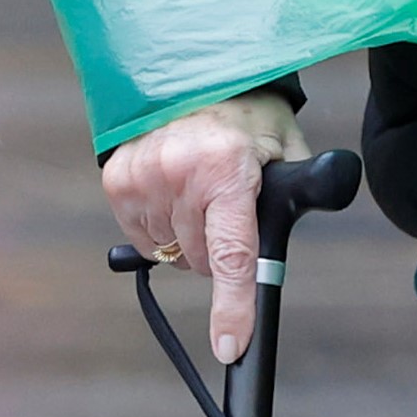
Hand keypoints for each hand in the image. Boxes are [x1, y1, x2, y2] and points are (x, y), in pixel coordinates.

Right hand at [101, 93, 307, 362]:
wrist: (199, 71)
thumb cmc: (251, 113)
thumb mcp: (287, 147)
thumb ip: (300, 194)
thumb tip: (293, 244)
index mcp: (228, 170)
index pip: (233, 254)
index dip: (233, 306)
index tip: (231, 346)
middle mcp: (179, 176)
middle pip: (203, 260)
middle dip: (222, 251)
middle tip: (235, 211)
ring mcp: (142, 178)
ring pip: (171, 251)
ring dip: (190, 239)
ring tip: (205, 192)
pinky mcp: (116, 179)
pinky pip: (142, 234)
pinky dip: (162, 226)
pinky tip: (176, 192)